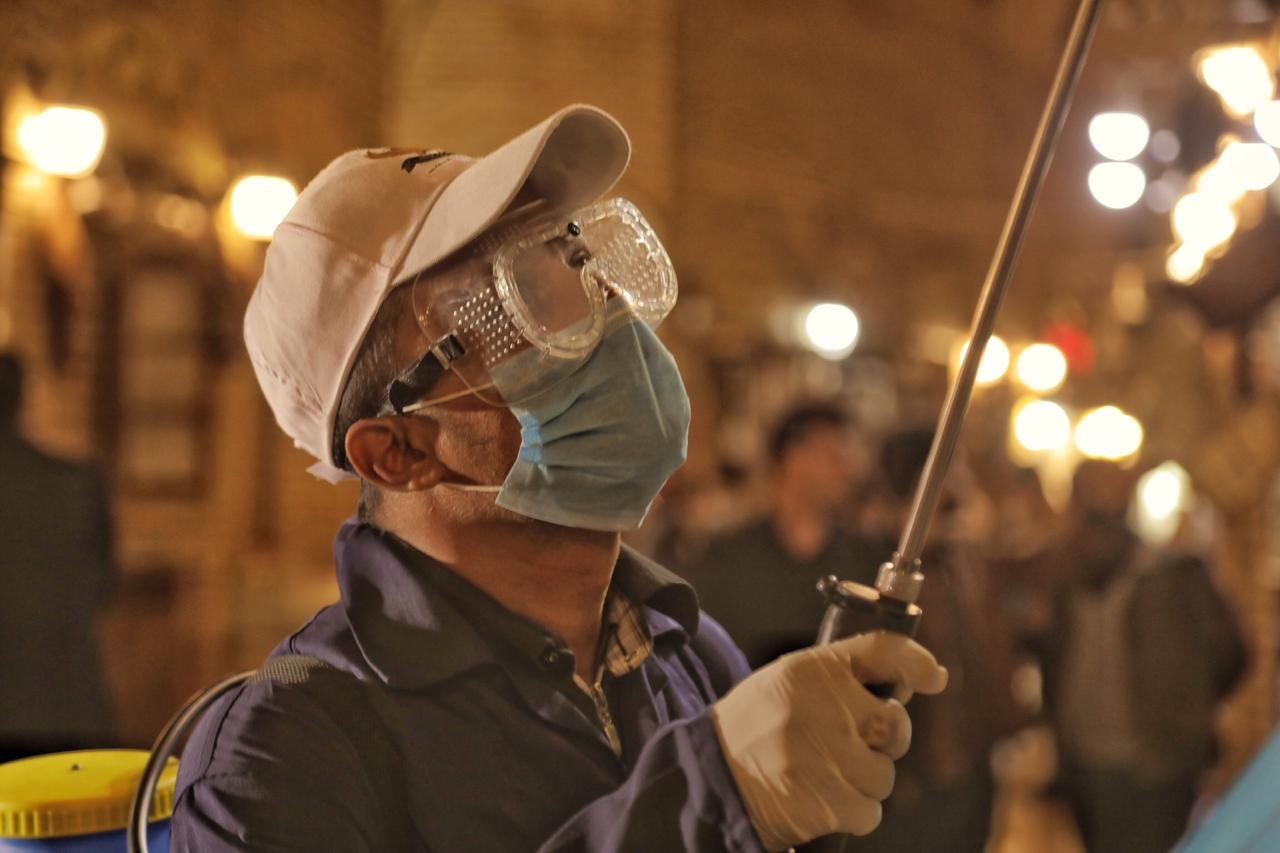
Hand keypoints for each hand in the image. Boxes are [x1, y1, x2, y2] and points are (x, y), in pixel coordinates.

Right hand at [711, 632, 946, 850]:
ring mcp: (826, 756)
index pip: (882, 650)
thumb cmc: (757, 727)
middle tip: (855, 744)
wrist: (709, 777)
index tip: (934, 678)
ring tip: (822, 773)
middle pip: (894, 723)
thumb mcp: (789, 683)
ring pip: (884, 774)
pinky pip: (870, 811)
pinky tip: (820, 799)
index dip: (916, 664)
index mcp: (812, 669)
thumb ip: (841, 678)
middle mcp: (822, 707)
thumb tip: (919, 679)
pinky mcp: (827, 802)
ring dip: (863, 781)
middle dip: (886, 739)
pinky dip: (852, 812)